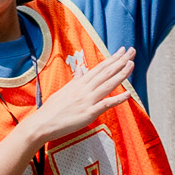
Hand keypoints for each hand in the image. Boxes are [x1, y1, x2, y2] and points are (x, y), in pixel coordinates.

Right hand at [25, 46, 142, 141]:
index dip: (112, 59)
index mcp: (79, 83)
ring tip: (131, 65)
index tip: (122, 51)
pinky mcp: (88, 113)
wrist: (42, 123)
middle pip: (105, 73)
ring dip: (121, 75)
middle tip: (132, 51)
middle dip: (120, 61)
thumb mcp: (63, 90)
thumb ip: (75, 80)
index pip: (99, 68)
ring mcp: (87, 100)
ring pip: (107, 85)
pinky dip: (117, 99)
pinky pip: (105, 104)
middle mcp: (84, 89)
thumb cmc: (52, 109)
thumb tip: (81, 70)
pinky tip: (128, 94)